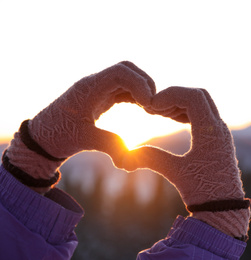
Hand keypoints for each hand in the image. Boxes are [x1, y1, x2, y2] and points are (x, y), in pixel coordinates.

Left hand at [4, 61, 154, 191]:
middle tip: (154, 104)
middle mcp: (94, 84)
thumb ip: (109, 144)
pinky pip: (123, 89)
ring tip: (151, 108)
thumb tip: (130, 157)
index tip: (149, 104)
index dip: (139, 84)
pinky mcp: (101, 97)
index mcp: (89, 88)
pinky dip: (136, 95)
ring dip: (142, 89)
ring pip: (126, 78)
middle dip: (144, 83)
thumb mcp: (84, 140)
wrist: (43, 138)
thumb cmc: (58, 136)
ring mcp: (98, 89)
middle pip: (126, 69)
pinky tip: (143, 108)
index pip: (120, 72)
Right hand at [118, 87, 250, 239]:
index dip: (170, 95)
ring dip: (180, 105)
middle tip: (155, 107)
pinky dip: (187, 113)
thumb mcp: (176, 172)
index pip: (193, 97)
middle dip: (175, 96)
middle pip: (199, 95)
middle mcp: (219, 127)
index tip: (152, 106)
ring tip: (159, 113)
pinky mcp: (218, 140)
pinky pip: (203, 116)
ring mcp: (220, 133)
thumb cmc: (203, 192)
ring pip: (202, 105)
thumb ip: (152, 158)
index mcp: (211, 131)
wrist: (225, 209)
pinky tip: (172, 120)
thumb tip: (127, 153)